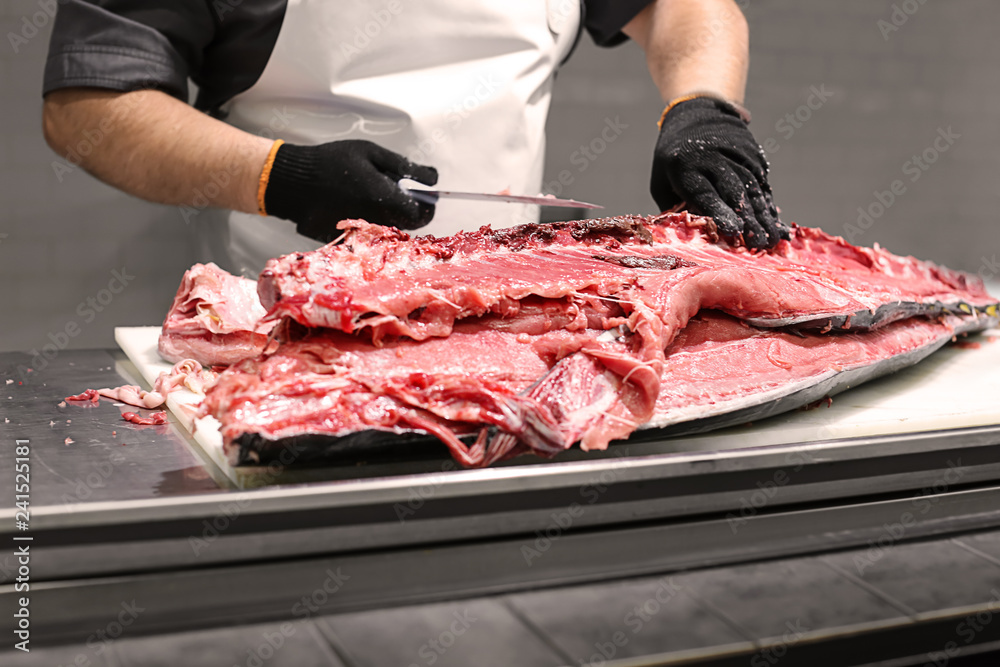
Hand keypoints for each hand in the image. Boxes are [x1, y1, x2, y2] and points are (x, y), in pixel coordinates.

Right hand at [263, 140, 437, 241]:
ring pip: (389, 230)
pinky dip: (368, 222)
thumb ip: (406, 167)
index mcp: (386, 199)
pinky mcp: (349, 240)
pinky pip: (369, 234)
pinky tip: (353, 205)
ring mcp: (363, 234)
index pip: (422, 214)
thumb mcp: (372, 153)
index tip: (425, 195)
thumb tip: (433, 178)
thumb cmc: (332, 162)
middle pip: (408, 224)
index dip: (427, 205)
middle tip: (395, 190)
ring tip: (370, 195)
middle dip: (408, 208)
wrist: (294, 181)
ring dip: (388, 214)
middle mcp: (377, 222)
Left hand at [651, 97, 786, 248]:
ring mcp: (735, 153)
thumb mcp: (662, 183)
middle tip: (760, 246)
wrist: (696, 114)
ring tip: (772, 241)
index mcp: (684, 166)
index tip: (735, 232)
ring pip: (753, 188)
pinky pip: (762, 182)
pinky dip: (769, 204)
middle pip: (734, 191)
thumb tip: (696, 237)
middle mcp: (712, 157)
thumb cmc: (672, 162)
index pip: (705, 192)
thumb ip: (676, 209)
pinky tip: (776, 224)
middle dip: (749, 220)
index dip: (721, 212)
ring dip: (764, 216)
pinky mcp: (752, 153)